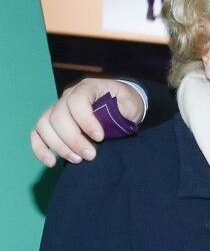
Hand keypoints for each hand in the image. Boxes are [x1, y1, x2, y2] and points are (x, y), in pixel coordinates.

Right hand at [31, 78, 145, 166]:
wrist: (121, 105)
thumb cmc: (126, 103)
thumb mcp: (131, 104)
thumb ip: (122, 111)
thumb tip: (107, 123)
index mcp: (88, 88)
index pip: (77, 100)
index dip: (85, 120)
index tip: (100, 138)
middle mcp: (68, 96)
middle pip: (58, 116)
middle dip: (73, 139)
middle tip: (91, 155)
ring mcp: (57, 108)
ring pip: (45, 125)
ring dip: (59, 146)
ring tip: (78, 159)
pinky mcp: (52, 124)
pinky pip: (37, 134)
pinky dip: (40, 149)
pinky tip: (52, 162)